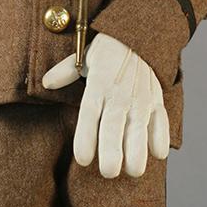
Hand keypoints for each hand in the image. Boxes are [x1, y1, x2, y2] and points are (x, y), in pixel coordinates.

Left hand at [41, 33, 169, 177]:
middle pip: (114, 126)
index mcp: (98, 84)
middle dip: (112, 150)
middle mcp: (119, 94)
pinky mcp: (156, 99)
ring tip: (134, 171)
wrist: (140, 34)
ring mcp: (140, 98)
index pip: (90, 113)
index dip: (86, 137)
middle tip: (109, 172)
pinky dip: (161, 135)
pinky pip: (160, 119)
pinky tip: (158, 154)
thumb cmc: (107, 50)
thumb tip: (45, 83)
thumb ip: (65, 72)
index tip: (83, 159)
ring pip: (139, 127)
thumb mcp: (83, 56)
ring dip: (138, 149)